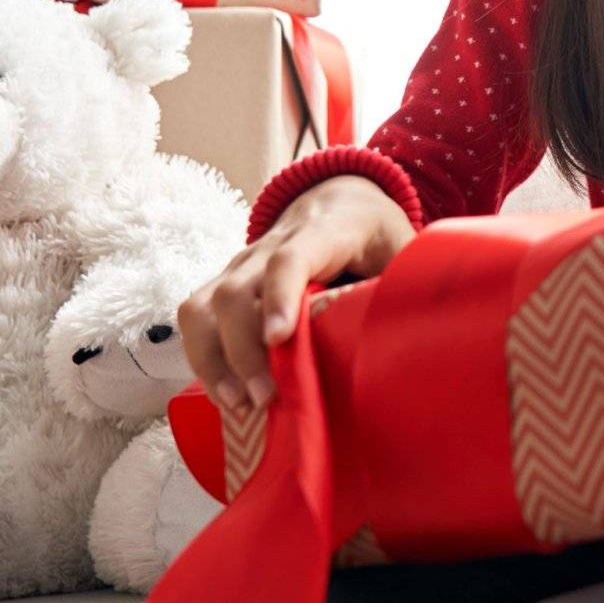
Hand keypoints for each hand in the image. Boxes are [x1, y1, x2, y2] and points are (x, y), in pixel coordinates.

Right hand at [178, 175, 413, 414]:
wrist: (341, 199)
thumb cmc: (376, 233)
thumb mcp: (402, 249)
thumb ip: (403, 285)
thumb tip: (407, 339)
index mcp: (325, 230)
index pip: (291, 256)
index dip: (281, 295)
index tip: (279, 338)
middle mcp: (272, 243)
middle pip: (237, 290)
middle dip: (242, 349)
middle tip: (265, 397)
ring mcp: (243, 263)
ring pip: (205, 304)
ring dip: (213, 358)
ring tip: (237, 404)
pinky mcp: (226, 282)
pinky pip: (196, 316)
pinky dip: (201, 356)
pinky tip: (224, 392)